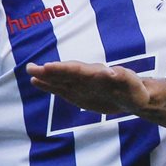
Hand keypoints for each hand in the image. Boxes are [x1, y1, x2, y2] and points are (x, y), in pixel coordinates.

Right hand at [27, 60, 148, 113]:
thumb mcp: (132, 86)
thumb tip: (113, 72)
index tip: (47, 67)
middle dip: (49, 71)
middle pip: (65, 72)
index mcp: (97, 75)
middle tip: (31, 68)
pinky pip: (61, 89)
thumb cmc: (135, 90)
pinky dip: (49, 86)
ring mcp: (81, 85)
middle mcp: (87, 78)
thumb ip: (122, 79)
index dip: (62, 69)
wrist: (134, 98)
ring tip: (30, 72)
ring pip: (60, 79)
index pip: (77, 70)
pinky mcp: (78, 94)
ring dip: (46, 77)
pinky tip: (37, 82)